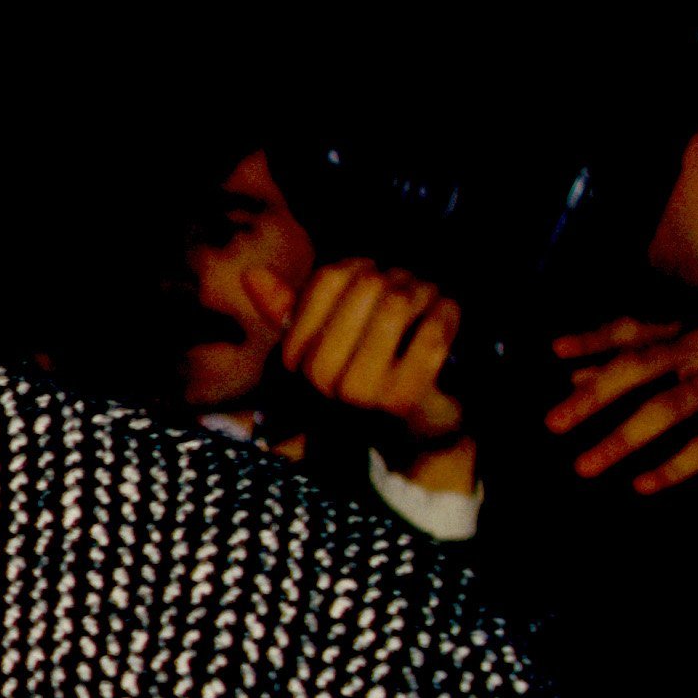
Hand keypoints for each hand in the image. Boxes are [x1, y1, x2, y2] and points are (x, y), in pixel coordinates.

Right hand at [252, 259, 476, 487]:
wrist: (404, 431)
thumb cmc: (362, 373)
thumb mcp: (322, 342)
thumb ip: (288, 309)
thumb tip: (251, 274)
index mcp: (296, 356)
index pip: (329, 278)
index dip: (360, 266)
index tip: (374, 275)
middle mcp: (320, 376)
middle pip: (368, 285)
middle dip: (398, 276)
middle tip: (411, 287)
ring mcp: (361, 389)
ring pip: (399, 302)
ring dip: (424, 290)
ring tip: (429, 297)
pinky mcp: (403, 397)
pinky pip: (432, 331)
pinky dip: (446, 314)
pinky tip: (445, 316)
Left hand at [544, 320, 697, 492]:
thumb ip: (644, 355)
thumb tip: (578, 371)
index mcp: (694, 326)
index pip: (635, 329)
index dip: (593, 339)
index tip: (554, 353)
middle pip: (639, 368)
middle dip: (592, 398)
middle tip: (553, 424)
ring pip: (667, 408)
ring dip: (621, 439)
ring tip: (585, 465)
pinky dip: (673, 466)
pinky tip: (644, 485)